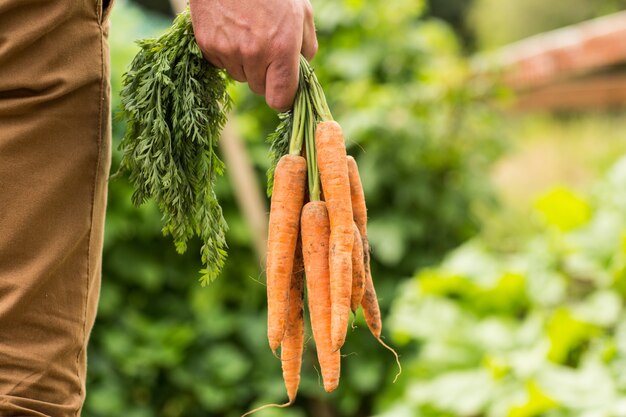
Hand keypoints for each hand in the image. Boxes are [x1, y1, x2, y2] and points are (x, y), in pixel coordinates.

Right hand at [190, 0, 316, 111]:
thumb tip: (302, 73)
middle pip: (259, 89)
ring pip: (240, 76)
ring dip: (245, 64)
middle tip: (265, 47)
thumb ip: (307, 47)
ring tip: (247, 33)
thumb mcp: (301, 12)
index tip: (283, 90)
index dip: (283, 98)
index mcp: (282, 48)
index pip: (280, 99)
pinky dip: (226, 53)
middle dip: (264, 75)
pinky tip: (230, 29)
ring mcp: (228, 51)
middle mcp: (254, 54)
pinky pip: (221, 64)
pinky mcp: (208, 46)